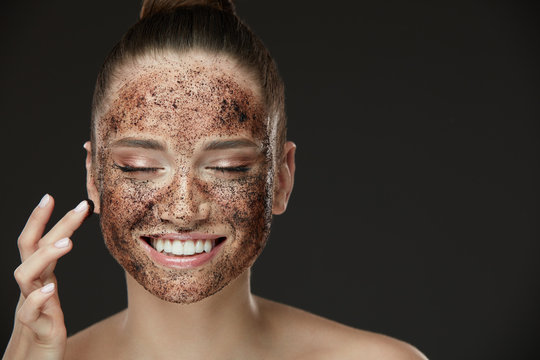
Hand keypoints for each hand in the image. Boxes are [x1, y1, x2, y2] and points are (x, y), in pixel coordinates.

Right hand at [3, 195, 92, 359]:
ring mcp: (32, 306)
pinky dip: (37, 300)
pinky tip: (51, 290)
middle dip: (49, 223)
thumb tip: (64, 240)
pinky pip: (29, 313)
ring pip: (25, 276)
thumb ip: (51, 270)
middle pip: (31, 248)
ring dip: (46, 256)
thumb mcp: (49, 293)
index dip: (46, 219)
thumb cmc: (43, 326)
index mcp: (39, 277)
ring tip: (69, 243)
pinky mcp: (37, 329)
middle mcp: (32, 287)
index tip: (57, 196)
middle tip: (80, 206)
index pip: (37, 241)